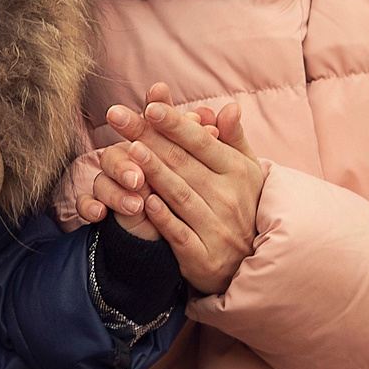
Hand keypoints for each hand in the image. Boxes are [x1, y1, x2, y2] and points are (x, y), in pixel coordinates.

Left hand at [95, 90, 265, 297]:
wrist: (248, 263)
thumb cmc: (241, 204)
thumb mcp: (246, 170)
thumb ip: (234, 137)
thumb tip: (229, 106)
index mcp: (237, 172)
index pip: (201, 142)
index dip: (175, 123)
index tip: (149, 106)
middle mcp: (229, 198)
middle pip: (183, 163)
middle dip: (149, 137)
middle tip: (119, 118)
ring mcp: (217, 228)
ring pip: (179, 195)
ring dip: (154, 172)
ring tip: (130, 150)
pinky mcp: (204, 256)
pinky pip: (179, 233)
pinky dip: (162, 217)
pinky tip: (143, 200)